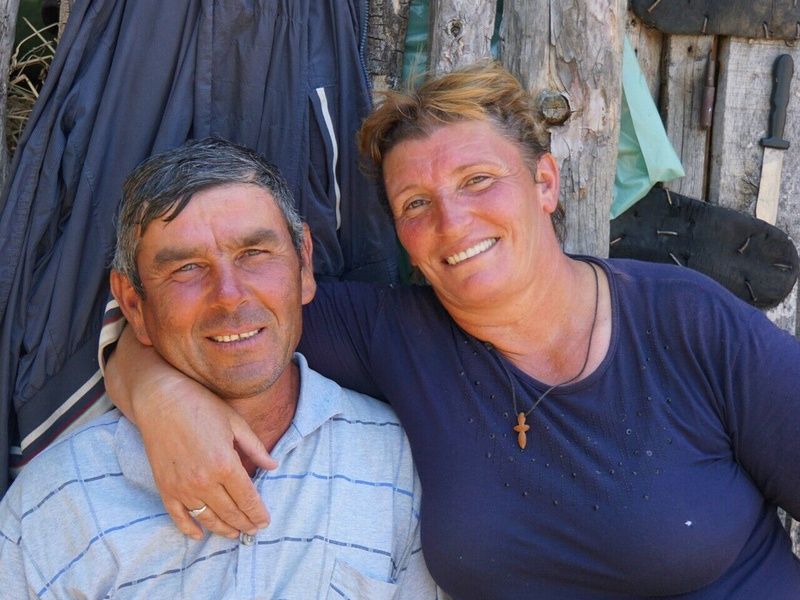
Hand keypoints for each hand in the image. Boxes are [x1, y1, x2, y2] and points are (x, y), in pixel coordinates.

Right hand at [106, 327, 277, 538]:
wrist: (160, 400)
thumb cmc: (201, 406)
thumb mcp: (235, 422)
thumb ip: (255, 448)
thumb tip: (273, 466)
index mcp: (225, 464)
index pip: (247, 498)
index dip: (258, 513)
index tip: (265, 521)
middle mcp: (204, 480)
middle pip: (230, 512)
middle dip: (245, 523)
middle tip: (254, 530)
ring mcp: (182, 486)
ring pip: (207, 518)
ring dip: (223, 529)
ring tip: (235, 534)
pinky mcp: (165, 487)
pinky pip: (178, 516)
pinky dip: (189, 528)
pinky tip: (199, 535)